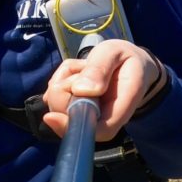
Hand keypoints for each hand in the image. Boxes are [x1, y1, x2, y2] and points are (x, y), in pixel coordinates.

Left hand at [42, 40, 164, 140]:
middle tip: (83, 67)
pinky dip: (60, 78)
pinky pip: (55, 94)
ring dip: (64, 79)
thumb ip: (100, 68)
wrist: (132, 63)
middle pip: (71, 115)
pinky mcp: (77, 107)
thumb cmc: (125, 58)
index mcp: (123, 106)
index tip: (49, 116)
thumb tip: (80, 90)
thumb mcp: (114, 52)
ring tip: (84, 66)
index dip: (74, 126)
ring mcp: (90, 113)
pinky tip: (77, 71)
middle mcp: (105, 117)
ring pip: (59, 103)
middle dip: (65, 87)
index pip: (100, 129)